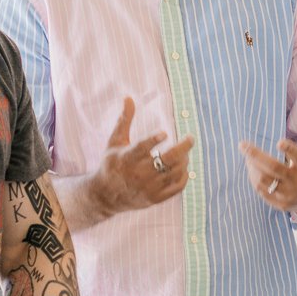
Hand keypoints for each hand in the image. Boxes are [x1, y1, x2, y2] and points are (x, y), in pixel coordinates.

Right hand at [92, 97, 192, 213]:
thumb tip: (128, 97)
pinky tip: (184, 167)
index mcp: (127, 158)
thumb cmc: (112, 164)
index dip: (153, 140)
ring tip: (184, 152)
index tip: (164, 132)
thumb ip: (124, 120)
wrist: (106, 196)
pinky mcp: (155, 198)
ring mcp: (148, 188)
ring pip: (174, 172)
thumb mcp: (115, 141)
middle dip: (182, 148)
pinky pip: (176, 187)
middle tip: (191, 138)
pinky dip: (184, 176)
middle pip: (166, 160)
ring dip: (183, 160)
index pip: (141, 148)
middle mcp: (138, 174)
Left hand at [240, 107, 296, 213]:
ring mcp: (289, 195)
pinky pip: (262, 191)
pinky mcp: (280, 204)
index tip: (279, 142)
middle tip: (242, 144)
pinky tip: (251, 168)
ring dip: (252, 167)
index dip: (290, 150)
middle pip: (274, 168)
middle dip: (256, 155)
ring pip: (264, 180)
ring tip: (247, 155)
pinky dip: (254, 179)